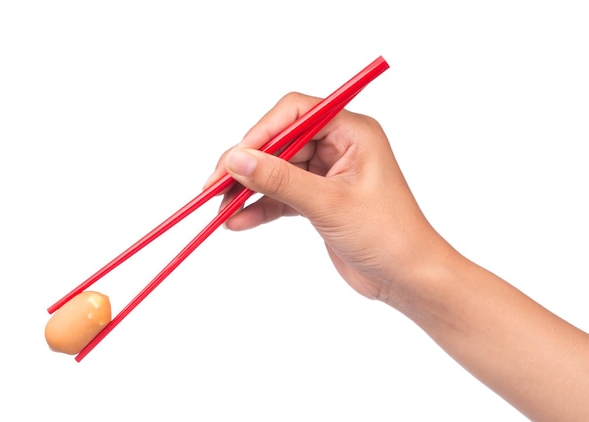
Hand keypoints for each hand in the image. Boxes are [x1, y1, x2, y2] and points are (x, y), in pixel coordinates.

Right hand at [204, 92, 450, 300]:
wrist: (407, 278)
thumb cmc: (388, 235)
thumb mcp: (329, 204)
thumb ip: (280, 180)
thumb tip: (237, 159)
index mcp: (352, 132)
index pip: (296, 113)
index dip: (261, 132)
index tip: (234, 158)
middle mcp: (339, 147)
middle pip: (280, 142)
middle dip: (248, 165)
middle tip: (215, 186)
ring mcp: (328, 174)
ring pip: (277, 171)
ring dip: (250, 189)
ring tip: (220, 209)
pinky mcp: (319, 200)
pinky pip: (282, 196)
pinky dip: (261, 208)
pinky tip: (238, 222)